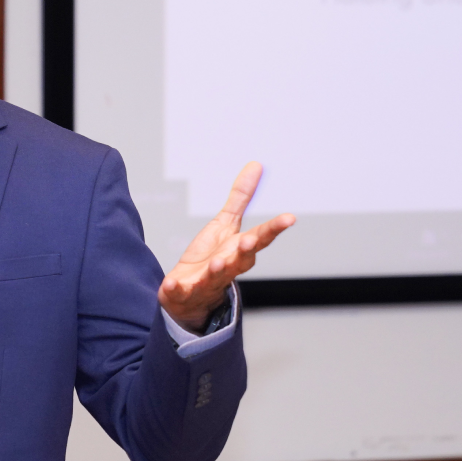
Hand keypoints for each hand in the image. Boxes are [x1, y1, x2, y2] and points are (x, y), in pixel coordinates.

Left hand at [160, 162, 294, 333]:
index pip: (261, 238)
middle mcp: (227, 267)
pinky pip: (181, 292)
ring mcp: (207, 281)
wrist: (190, 295)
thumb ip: (240, 198)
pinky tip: (172, 284)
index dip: (274, 228)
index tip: (289, 218)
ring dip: (217, 269)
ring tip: (218, 262)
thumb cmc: (211, 257)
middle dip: (245, 250)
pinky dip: (177, 289)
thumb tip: (256, 165)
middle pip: (241, 259)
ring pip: (215, 276)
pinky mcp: (185, 292)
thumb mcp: (226, 224)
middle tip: (250, 240)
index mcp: (239, 250)